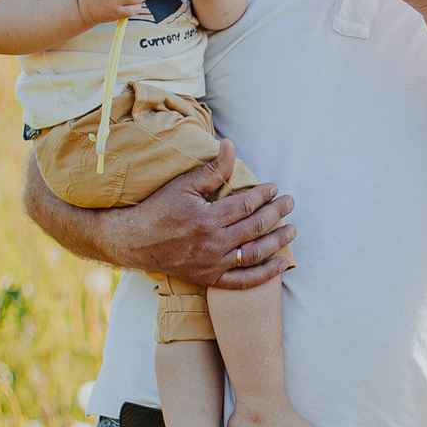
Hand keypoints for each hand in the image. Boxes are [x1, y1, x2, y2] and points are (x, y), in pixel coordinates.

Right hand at [111, 140, 294, 289]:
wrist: (134, 241)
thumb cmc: (158, 209)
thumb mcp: (184, 185)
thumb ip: (212, 169)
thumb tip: (231, 144)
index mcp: (208, 218)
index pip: (247, 205)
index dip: (264, 195)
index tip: (274, 188)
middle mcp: (213, 243)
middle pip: (256, 227)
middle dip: (277, 213)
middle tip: (289, 203)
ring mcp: (213, 264)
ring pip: (255, 254)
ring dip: (278, 241)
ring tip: (292, 230)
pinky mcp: (211, 279)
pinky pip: (244, 281)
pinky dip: (266, 274)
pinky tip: (281, 263)